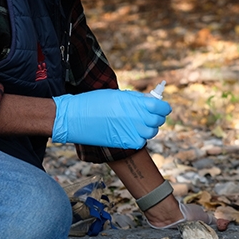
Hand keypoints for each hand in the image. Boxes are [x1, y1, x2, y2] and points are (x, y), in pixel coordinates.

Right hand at [52, 89, 171, 148]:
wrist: (74, 117)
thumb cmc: (94, 102)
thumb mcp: (117, 95)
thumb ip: (136, 100)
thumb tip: (152, 102)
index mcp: (134, 103)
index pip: (161, 108)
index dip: (164, 109)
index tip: (162, 109)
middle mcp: (135, 117)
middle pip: (158, 121)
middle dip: (156, 119)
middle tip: (149, 117)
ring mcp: (131, 131)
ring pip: (151, 133)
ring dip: (148, 129)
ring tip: (138, 125)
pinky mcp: (124, 143)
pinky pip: (140, 142)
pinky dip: (138, 139)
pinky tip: (129, 133)